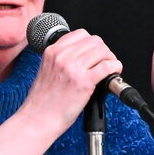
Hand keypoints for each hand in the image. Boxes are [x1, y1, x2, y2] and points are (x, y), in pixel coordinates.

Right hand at [0, 29, 122, 154]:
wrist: (38, 119)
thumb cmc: (42, 102)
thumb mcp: (46, 71)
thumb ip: (61, 60)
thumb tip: (81, 57)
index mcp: (52, 52)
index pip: (81, 34)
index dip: (92, 43)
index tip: (94, 53)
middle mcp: (63, 56)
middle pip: (94, 41)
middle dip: (103, 51)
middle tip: (105, 62)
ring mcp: (73, 68)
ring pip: (102, 51)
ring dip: (110, 59)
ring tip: (109, 69)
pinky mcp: (84, 82)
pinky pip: (107, 66)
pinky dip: (115, 68)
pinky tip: (114, 73)